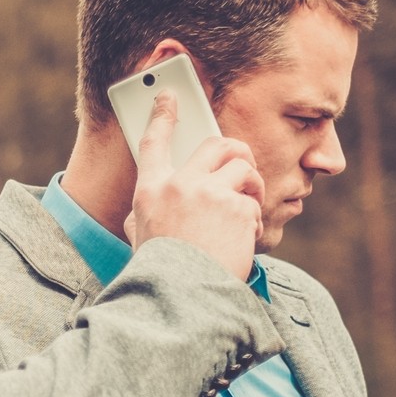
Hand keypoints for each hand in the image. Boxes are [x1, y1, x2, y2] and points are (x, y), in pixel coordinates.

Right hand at [122, 92, 264, 279]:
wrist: (183, 298)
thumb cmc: (159, 272)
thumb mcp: (141, 238)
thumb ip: (145, 216)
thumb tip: (143, 214)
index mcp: (150, 191)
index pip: (154, 142)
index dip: (162, 116)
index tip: (169, 98)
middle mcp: (179, 186)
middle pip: (216, 143)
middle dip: (235, 150)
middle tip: (240, 164)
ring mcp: (211, 196)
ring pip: (243, 169)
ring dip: (250, 187)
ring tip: (246, 210)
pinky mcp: (239, 210)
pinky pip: (254, 204)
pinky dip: (253, 223)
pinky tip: (242, 242)